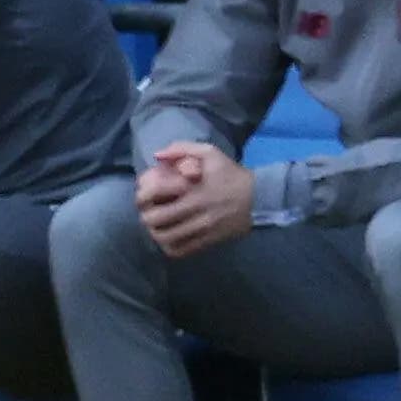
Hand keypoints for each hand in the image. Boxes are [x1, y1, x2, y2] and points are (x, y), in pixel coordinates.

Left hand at [134, 141, 254, 258]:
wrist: (258, 199)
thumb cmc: (231, 174)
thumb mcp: (210, 153)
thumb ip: (181, 149)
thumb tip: (157, 155)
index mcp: (192, 188)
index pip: (154, 194)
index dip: (142, 194)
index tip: (143, 193)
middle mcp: (195, 210)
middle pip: (155, 220)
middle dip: (146, 215)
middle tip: (147, 211)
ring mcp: (201, 229)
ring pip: (165, 238)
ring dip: (155, 232)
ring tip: (156, 225)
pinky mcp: (208, 242)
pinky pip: (180, 251)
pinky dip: (169, 246)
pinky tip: (169, 237)